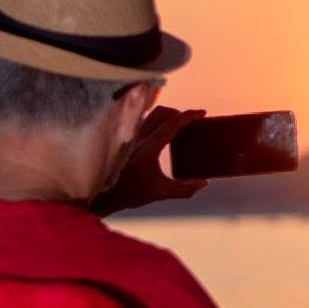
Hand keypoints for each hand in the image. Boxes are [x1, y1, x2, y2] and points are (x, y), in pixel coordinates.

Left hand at [93, 106, 208, 215]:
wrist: (104, 195)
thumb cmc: (130, 193)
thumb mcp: (161, 193)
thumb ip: (184, 189)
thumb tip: (204, 183)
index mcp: (150, 146)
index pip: (173, 122)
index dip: (190, 115)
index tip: (203, 113)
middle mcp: (139, 137)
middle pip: (163, 112)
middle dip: (180, 113)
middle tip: (191, 122)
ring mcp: (132, 138)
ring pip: (152, 115)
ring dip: (167, 116)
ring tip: (178, 126)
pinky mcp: (127, 142)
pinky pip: (145, 123)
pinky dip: (158, 122)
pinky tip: (162, 135)